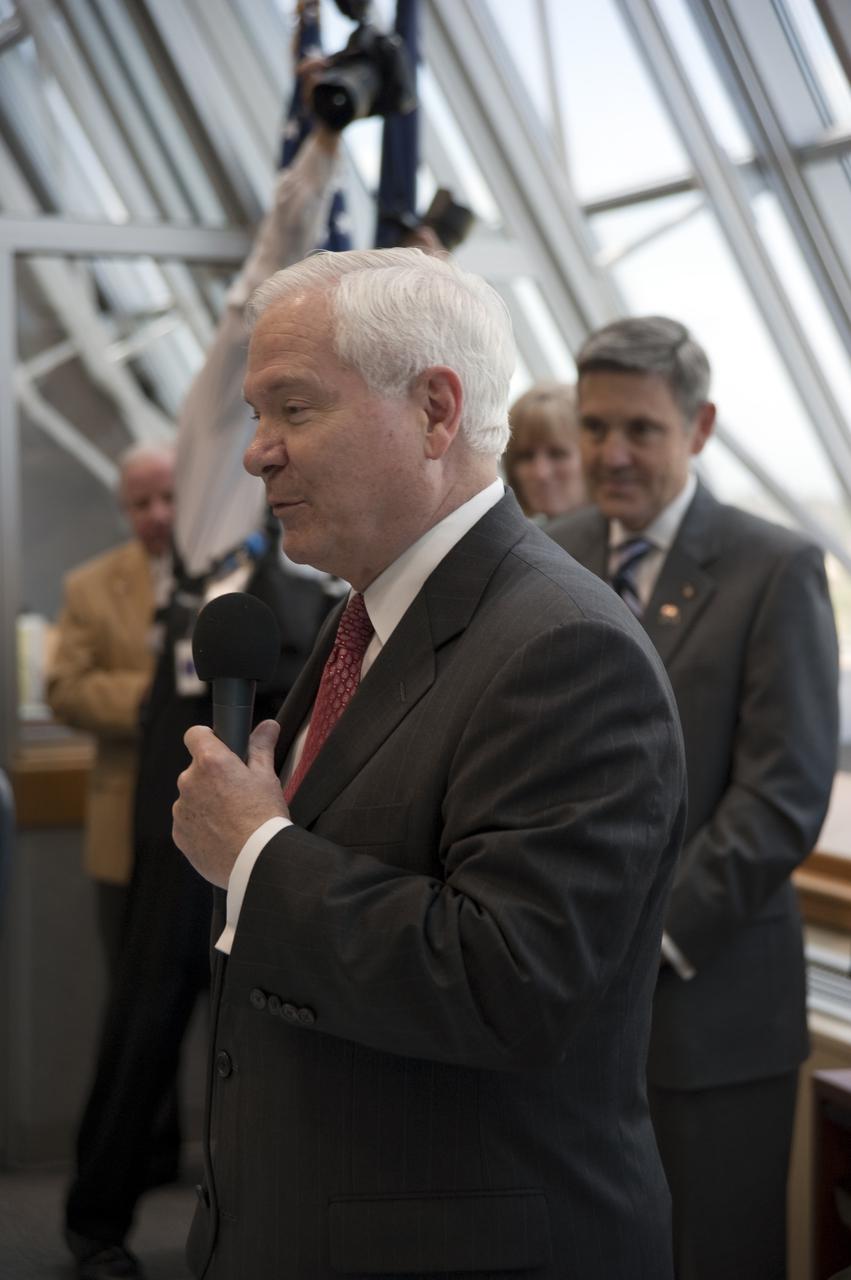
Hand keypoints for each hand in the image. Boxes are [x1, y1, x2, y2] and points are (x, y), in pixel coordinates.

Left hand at [173, 719, 286, 887]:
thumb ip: (261, 747)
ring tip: (233, 819)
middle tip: (238, 792)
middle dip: (213, 776)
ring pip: (193, 796)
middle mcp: (189, 781)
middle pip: (197, 769)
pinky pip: (188, 822)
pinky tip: (223, 835)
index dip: (208, 738)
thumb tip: (268, 725)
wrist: (257, 861)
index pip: (195, 734)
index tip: (220, 748)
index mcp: (211, 762)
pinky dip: (202, 825)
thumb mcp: (266, 777)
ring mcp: (181, 809)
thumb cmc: (264, 817)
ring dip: (206, 801)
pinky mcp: (179, 834)